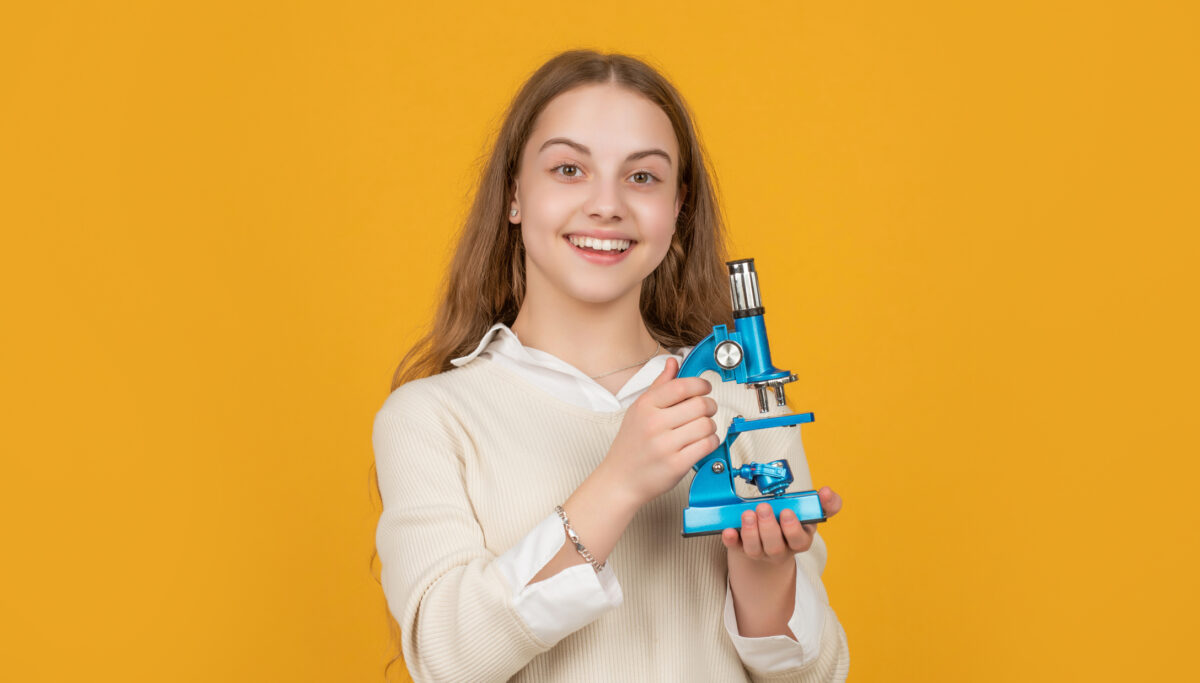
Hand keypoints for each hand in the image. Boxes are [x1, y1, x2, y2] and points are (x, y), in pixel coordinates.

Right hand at [595, 356, 717, 508]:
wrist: (621, 480)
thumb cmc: (631, 445)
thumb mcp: (639, 410)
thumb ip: (659, 385)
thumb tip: (673, 362)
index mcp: (646, 406)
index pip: (682, 386)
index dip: (701, 384)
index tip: (704, 388)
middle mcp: (654, 424)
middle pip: (700, 404)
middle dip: (710, 405)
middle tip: (707, 410)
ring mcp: (665, 445)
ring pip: (707, 425)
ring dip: (710, 426)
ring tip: (701, 429)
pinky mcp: (676, 464)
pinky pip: (707, 445)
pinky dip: (711, 442)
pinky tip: (701, 442)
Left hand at [722, 486, 842, 567]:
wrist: (772, 539)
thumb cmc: (792, 520)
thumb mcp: (810, 513)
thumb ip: (825, 503)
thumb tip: (827, 492)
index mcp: (799, 540)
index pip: (800, 540)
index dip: (793, 529)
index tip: (787, 512)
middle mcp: (780, 550)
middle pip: (775, 547)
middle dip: (768, 528)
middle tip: (763, 508)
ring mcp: (761, 552)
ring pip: (755, 550)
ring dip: (750, 532)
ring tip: (747, 514)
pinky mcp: (742, 549)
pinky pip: (735, 548)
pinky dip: (731, 540)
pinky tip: (728, 529)